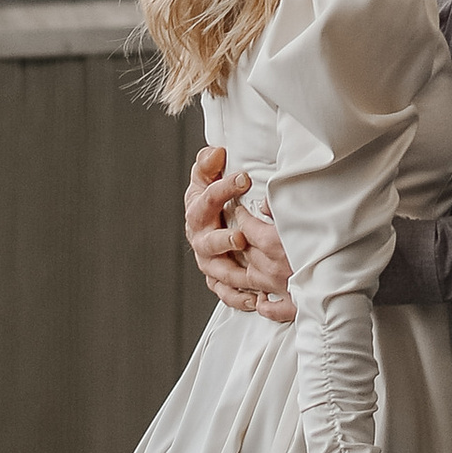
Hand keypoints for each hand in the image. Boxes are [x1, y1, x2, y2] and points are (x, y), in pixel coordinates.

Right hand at [187, 145, 294, 320]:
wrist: (206, 222)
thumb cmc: (211, 197)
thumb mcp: (207, 176)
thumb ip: (209, 164)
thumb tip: (216, 152)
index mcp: (197, 212)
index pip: (207, 199)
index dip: (223, 189)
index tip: (244, 178)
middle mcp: (200, 239)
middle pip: (208, 242)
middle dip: (223, 241)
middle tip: (239, 237)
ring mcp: (208, 261)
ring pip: (217, 271)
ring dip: (233, 274)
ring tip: (249, 276)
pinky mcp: (216, 280)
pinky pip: (225, 293)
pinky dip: (238, 298)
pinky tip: (254, 299)